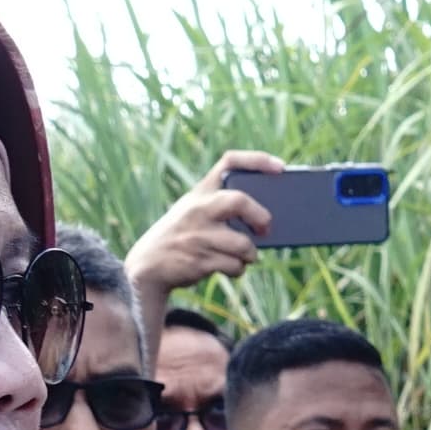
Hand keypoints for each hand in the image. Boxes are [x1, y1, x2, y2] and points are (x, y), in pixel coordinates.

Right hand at [123, 150, 285, 311]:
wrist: (149, 264)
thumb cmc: (184, 235)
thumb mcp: (195, 212)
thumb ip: (223, 209)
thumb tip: (268, 222)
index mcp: (200, 192)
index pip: (229, 162)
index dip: (258, 160)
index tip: (281, 167)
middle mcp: (198, 209)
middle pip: (239, 200)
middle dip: (260, 216)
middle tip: (266, 228)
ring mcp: (198, 235)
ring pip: (243, 244)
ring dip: (251, 254)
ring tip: (245, 256)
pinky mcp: (200, 260)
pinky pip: (235, 265)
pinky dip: (238, 269)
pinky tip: (230, 267)